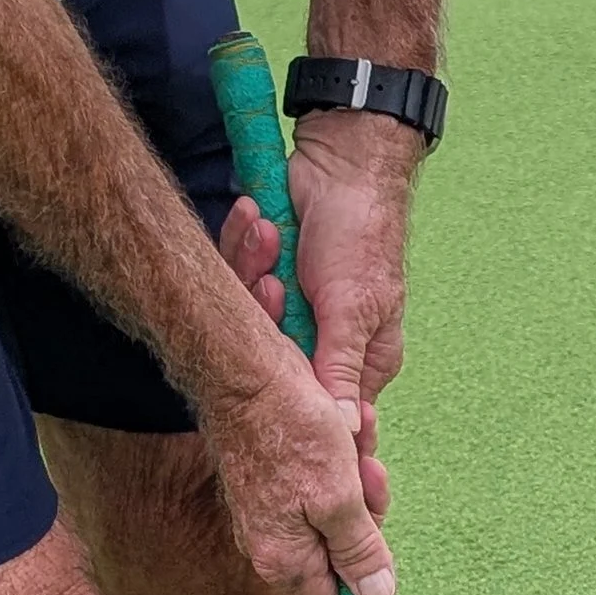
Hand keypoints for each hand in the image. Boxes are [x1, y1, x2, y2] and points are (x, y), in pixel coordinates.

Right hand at [204, 333, 395, 594]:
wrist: (247, 374)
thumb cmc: (292, 432)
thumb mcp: (340, 498)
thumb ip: (358, 552)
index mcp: (282, 558)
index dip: (360, 583)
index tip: (381, 548)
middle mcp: (270, 542)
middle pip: (337, 556)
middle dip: (366, 516)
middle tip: (370, 474)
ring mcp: (269, 510)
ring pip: (336, 513)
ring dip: (358, 479)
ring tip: (358, 439)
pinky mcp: (273, 480)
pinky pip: (322, 483)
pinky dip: (341, 459)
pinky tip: (348, 427)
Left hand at [218, 107, 416, 497]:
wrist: (340, 160)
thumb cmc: (360, 232)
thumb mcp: (352, 309)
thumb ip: (342, 371)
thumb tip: (346, 434)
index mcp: (362, 360)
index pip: (329, 414)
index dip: (301, 418)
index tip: (274, 409)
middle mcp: (324, 343)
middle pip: (273, 369)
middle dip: (264, 321)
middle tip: (276, 285)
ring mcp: (290, 312)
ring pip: (247, 324)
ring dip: (251, 274)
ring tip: (269, 238)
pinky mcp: (262, 278)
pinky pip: (233, 282)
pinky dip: (240, 248)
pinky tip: (255, 221)